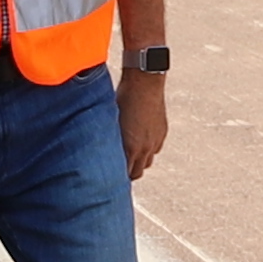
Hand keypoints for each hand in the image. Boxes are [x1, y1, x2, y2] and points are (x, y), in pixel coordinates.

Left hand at [116, 64, 170, 183]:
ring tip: (130, 156)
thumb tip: (100, 150)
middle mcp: (144, 148)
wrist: (144, 83)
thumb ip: (109, 139)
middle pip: (137, 173)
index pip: (124, 174)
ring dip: (139, 162)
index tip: (108, 177)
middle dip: (128, 173)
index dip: (116, 177)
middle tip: (119, 170)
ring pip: (148, 162)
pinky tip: (140, 142)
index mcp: (129, 147)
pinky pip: (155, 149)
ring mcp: (155, 141)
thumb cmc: (122, 99)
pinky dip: (148, 149)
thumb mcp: (110, 121)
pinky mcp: (162, 133)